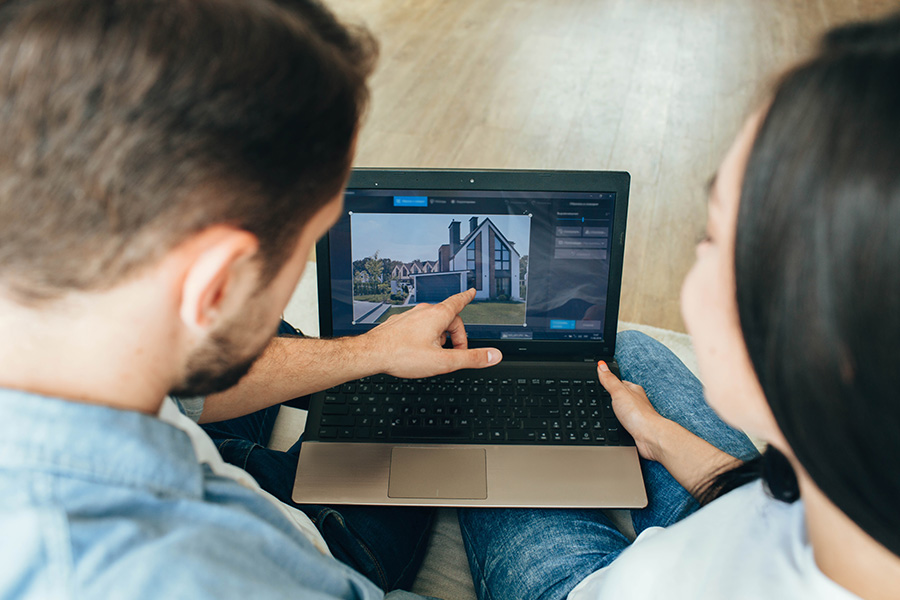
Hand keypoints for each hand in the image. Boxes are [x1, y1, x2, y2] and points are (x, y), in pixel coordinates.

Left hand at [364, 289, 501, 377]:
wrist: (371, 354)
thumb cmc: (402, 355)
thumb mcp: (443, 362)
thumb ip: (471, 358)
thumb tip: (493, 355)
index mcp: (437, 316)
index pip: (458, 302)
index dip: (467, 298)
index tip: (471, 292)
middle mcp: (423, 312)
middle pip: (448, 319)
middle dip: (455, 336)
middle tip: (455, 354)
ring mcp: (409, 317)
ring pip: (432, 323)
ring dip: (439, 337)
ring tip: (434, 355)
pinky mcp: (398, 324)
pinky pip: (418, 327)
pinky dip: (424, 337)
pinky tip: (418, 351)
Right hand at [596, 361, 667, 460]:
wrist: (650, 436)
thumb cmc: (638, 414)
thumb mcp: (619, 392)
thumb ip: (609, 380)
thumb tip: (601, 365)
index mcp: (634, 390)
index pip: (620, 382)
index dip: (610, 381)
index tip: (603, 379)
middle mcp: (637, 401)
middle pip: (624, 395)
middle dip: (614, 396)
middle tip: (604, 393)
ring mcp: (636, 415)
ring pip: (625, 409)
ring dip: (618, 409)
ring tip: (609, 408)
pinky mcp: (636, 428)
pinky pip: (626, 422)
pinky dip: (620, 421)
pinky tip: (617, 423)